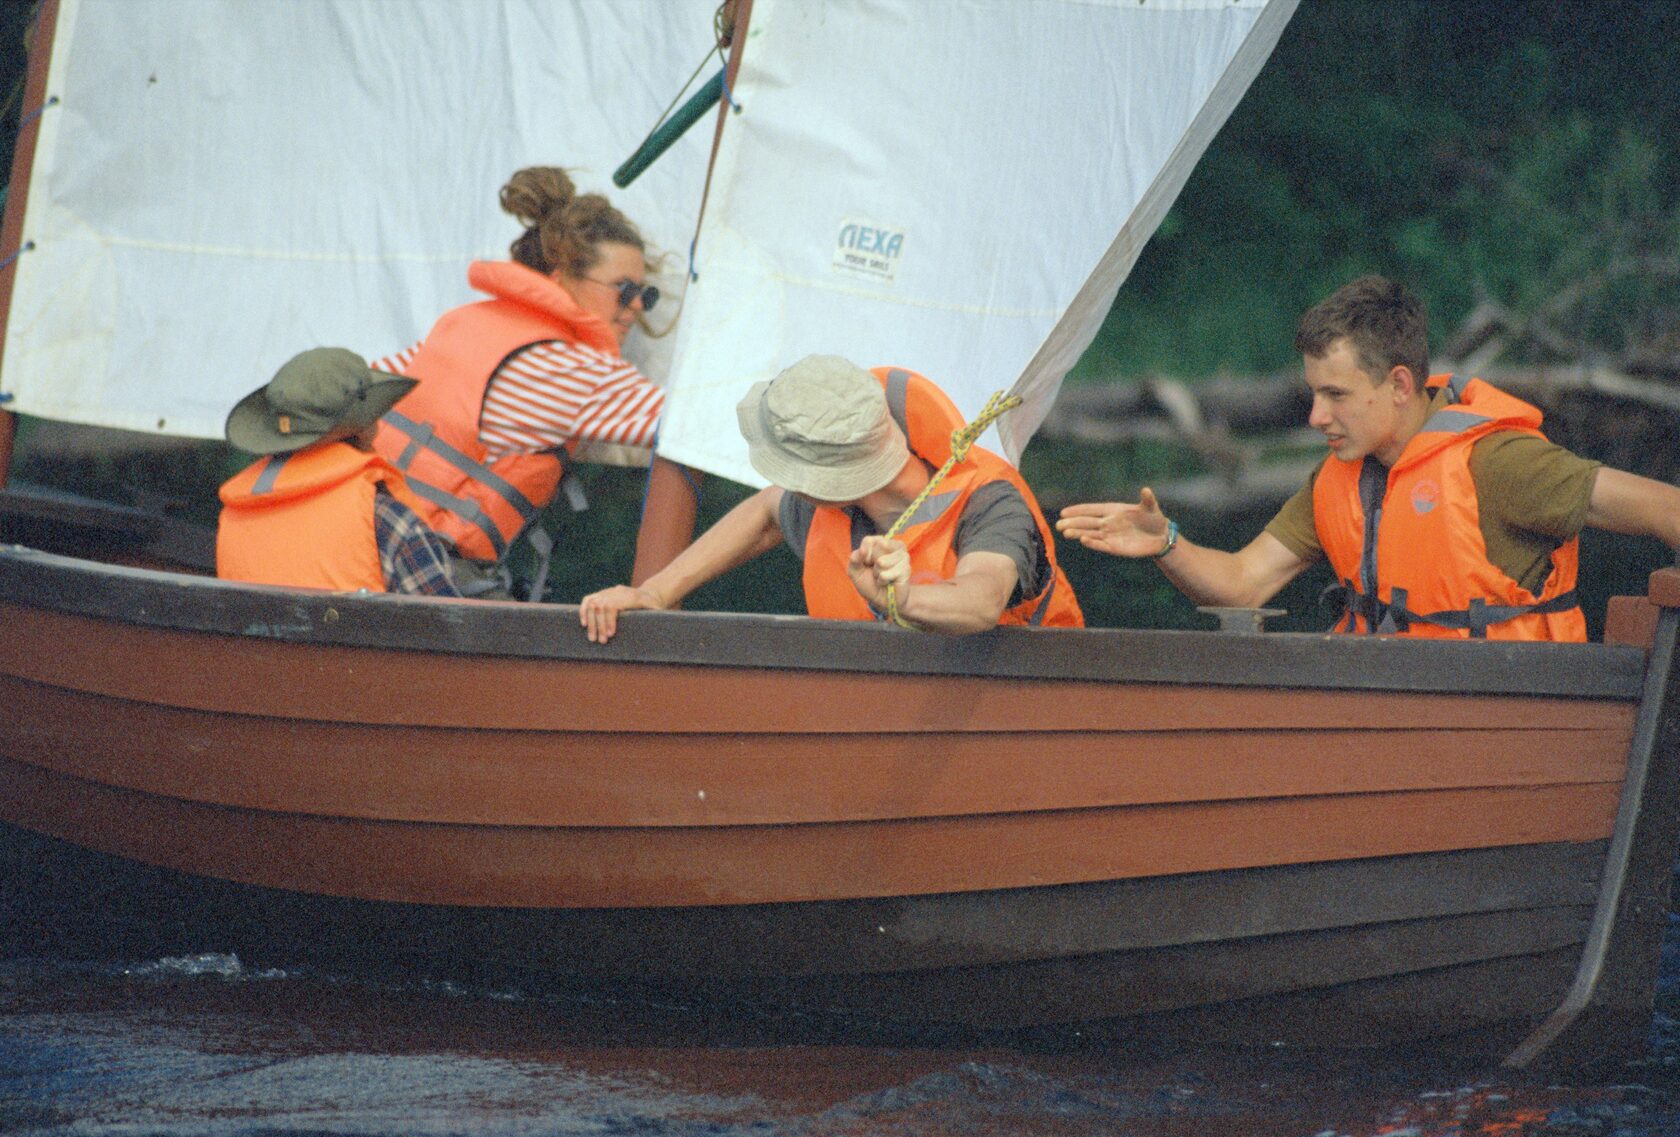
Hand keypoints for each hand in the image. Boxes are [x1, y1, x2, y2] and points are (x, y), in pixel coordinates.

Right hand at [578, 584, 665, 643]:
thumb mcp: (658, 609)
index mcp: (630, 596)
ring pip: (592, 604)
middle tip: (602, 642)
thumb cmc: (654, 605)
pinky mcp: (601, 594)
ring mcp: (607, 592)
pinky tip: (583, 624)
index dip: (609, 621)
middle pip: (601, 606)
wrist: (649, 594)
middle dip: (599, 625)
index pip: (613, 606)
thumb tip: (659, 622)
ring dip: (590, 622)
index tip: (611, 635)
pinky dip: (583, 611)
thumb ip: (657, 613)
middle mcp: (616, 592)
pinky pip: (587, 600)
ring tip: (593, 638)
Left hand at [846, 534, 910, 608]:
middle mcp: (895, 546)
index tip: (866, 563)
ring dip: (877, 573)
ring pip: (882, 562)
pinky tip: (888, 582)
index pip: (869, 540)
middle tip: (876, 571)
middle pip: (878, 547)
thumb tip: (862, 550)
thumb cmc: (869, 583)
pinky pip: (886, 574)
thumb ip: (854, 558)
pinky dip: (882, 581)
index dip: (864, 554)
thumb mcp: (855, 571)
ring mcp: (903, 557)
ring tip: (881, 577)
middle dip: (872, 563)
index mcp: (882, 542)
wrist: (882, 600)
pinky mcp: (906, 569)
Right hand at [1055, 487, 1171, 557]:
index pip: (1092, 510)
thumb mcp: (1151, 508)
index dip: (1079, 510)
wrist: (1160, 537)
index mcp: (1113, 511)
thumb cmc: (1154, 518)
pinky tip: (1083, 540)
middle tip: (1058, 524)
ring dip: (1078, 533)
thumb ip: (1147, 500)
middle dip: (1073, 523)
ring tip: (1065, 532)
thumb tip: (1146, 490)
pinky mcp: (1114, 547)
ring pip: (1090, 534)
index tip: (1064, 512)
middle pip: (1087, 522)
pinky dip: (1092, 543)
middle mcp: (1108, 522)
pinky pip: (1100, 545)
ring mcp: (1110, 535)